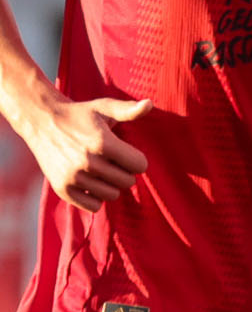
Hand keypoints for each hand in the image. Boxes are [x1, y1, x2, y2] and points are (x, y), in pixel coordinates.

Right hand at [24, 93, 147, 212]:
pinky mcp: (62, 188)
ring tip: (100, 170)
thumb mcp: (104, 107)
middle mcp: (88, 162)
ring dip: (111, 184)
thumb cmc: (79, 114)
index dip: (136, 159)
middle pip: (127, 182)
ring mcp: (73, 177)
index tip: (125, 152)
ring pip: (112, 195)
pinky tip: (90, 182)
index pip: (140, 166)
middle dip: (124, 171)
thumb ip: (128, 110)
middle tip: (111, 160)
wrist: (41, 121)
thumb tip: (149, 104)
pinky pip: (93, 206)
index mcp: (102, 143)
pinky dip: (95, 197)